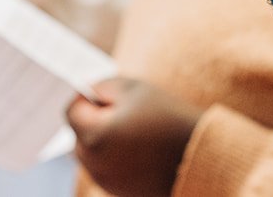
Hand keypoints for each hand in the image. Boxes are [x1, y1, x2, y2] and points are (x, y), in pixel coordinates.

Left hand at [68, 78, 201, 196]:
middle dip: (96, 120)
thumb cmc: (167, 118)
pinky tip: (142, 150)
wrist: (201, 157)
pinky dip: (117, 158)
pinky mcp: (118, 192)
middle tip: (129, 113)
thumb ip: (101, 87)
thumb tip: (85, 95)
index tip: (109, 96)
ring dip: (105, 140)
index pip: (71, 110)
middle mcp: (93, 164)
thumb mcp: (134, 88)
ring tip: (138, 133)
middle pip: (79, 134)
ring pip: (92, 153)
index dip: (87, 98)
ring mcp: (105, 182)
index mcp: (93, 135)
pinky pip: (107, 169)